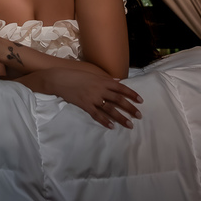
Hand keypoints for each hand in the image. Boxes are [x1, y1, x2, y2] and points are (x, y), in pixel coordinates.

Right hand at [26, 68, 142, 128]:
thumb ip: (105, 79)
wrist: (60, 79)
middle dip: (130, 108)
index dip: (132, 94)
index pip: (121, 88)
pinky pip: (97, 115)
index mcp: (103, 81)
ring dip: (121, 117)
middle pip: (119, 99)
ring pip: (110, 109)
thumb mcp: (92, 74)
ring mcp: (93, 98)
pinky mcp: (85, 105)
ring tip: (130, 125)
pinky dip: (105, 121)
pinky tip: (112, 126)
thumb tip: (117, 81)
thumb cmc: (76, 75)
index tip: (141, 100)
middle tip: (139, 115)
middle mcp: (100, 89)